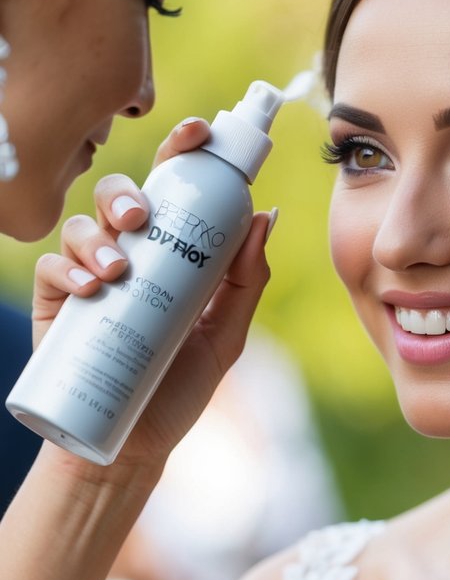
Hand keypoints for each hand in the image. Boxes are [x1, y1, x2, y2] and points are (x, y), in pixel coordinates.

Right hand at [30, 118, 272, 472]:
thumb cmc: (179, 388)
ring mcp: (89, 275)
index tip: (200, 133)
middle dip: (129, 195)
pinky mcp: (57, 303)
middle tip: (142, 219)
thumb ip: (245, 281)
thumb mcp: (226, 336)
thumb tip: (265, 217)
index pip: (176, 188)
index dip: (183, 150)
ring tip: (118, 271)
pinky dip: (69, 268)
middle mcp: (129, 253)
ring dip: (99, 236)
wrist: (133, 445)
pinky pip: (53, 266)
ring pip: (83, 225)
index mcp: (172, 251)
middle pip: (121, 195)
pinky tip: (89, 287)